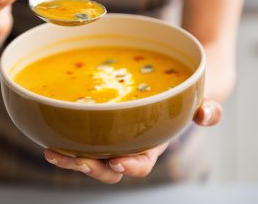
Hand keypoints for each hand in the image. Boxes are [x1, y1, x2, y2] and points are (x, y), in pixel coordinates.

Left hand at [44, 99, 221, 183]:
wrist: (168, 88)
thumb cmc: (182, 98)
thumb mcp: (198, 101)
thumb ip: (208, 110)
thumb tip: (208, 114)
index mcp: (151, 145)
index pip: (142, 164)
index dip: (132, 167)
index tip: (120, 162)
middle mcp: (128, 147)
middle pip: (109, 169)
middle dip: (93, 168)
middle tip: (77, 161)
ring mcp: (111, 140)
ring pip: (90, 158)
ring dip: (71, 160)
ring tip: (52, 152)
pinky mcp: (98, 130)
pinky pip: (80, 142)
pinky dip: (66, 143)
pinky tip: (49, 136)